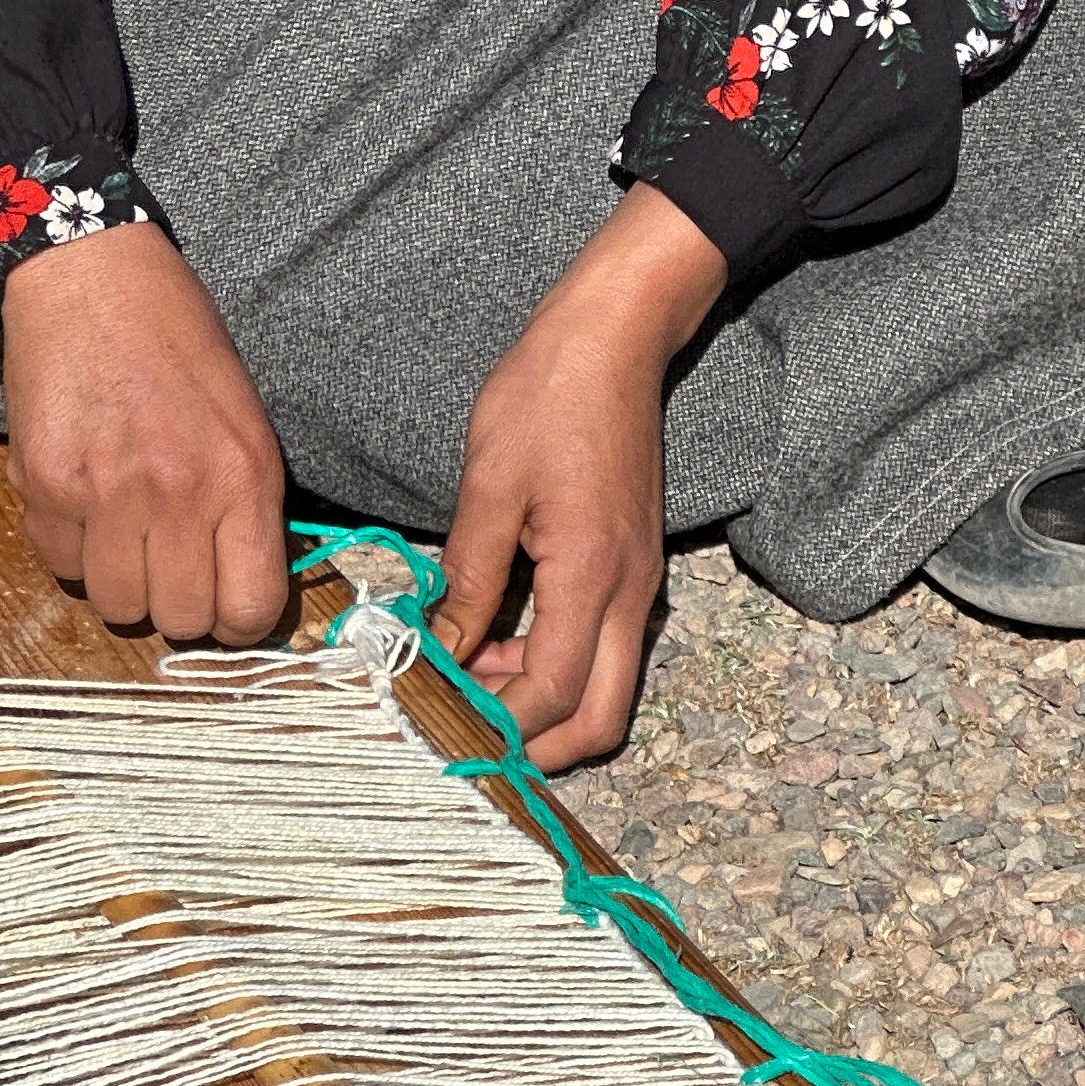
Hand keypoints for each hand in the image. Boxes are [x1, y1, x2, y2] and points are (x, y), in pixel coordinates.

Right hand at [0, 220, 289, 646]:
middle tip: (166, 563)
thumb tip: (239, 588)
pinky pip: (57, 564)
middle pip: (178, 620)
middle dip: (174, 604)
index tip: (221, 607)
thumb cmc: (175, 339)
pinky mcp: (45, 483)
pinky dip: (68, 547)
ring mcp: (106, 491)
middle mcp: (178, 492)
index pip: (249, 609)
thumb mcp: (242, 417)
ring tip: (120, 526)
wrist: (91, 275)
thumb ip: (244, 503)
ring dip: (118, 579)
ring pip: (114, 606)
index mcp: (242, 474)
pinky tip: (79, 498)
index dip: (235, 623)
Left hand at [436, 187, 725, 770]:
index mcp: (591, 575)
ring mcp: (640, 582)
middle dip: (540, 744)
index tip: (444, 723)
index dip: (500, 724)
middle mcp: (629, 592)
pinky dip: (558, 665)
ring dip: (545, 703)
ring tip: (471, 677)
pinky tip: (501, 640)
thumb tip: (444, 646)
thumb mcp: (488, 486)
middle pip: (601, 718)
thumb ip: (469, 578)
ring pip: (607, 688)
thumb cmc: (547, 397)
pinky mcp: (634, 566)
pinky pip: (606, 647)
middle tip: (470, 730)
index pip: (554, 693)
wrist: (613, 341)